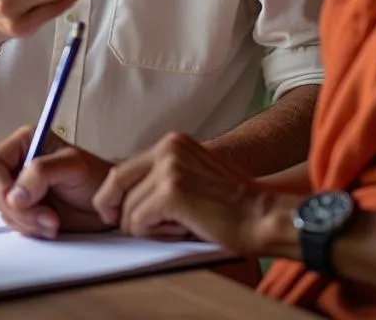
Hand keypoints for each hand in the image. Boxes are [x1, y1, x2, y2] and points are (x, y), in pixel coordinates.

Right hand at [0, 125, 112, 237]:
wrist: (110, 204)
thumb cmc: (96, 177)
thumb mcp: (72, 166)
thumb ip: (41, 173)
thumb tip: (14, 196)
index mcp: (25, 143)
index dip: (1, 186)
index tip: (22, 202)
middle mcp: (18, 165)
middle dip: (20, 211)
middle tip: (48, 218)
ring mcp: (21, 190)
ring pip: (4, 212)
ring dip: (28, 222)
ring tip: (54, 222)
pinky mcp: (26, 212)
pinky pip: (14, 225)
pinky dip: (31, 230)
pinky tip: (51, 227)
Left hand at [93, 133, 276, 253]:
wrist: (263, 216)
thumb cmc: (232, 205)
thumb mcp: (193, 175)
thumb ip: (163, 176)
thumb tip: (126, 196)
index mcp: (173, 142)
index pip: (124, 167)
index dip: (112, 194)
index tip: (112, 213)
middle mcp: (168, 148)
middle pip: (116, 183)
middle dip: (115, 211)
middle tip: (129, 230)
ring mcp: (169, 168)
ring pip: (128, 209)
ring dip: (145, 228)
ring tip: (176, 228)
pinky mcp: (171, 192)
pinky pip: (139, 223)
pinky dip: (153, 235)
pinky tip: (179, 231)